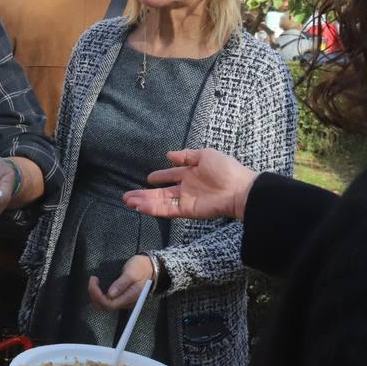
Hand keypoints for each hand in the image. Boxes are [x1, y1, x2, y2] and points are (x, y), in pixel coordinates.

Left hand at [89, 254, 152, 309]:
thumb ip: (121, 284)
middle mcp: (126, 302)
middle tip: (92, 280)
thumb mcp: (131, 273)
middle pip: (105, 306)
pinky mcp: (121, 298)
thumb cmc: (141, 268)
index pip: (110, 304)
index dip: (98, 296)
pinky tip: (98, 287)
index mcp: (130, 297)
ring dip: (96, 296)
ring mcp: (123, 301)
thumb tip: (110, 294)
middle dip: (95, 295)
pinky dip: (99, 295)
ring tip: (94, 282)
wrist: (150, 267)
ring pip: (105, 305)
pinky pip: (107, 301)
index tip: (94, 282)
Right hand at [122, 148, 257, 221]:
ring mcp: (185, 200)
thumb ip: (187, 156)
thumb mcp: (206, 155)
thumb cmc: (226, 169)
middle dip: (144, 194)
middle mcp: (185, 188)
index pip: (171, 176)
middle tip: (127, 196)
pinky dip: (153, 209)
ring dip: (144, 202)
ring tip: (128, 201)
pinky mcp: (186, 210)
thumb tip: (169, 155)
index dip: (160, 177)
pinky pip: (167, 210)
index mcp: (190, 174)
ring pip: (160, 202)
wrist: (239, 189)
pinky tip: (140, 207)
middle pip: (160, 192)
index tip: (148, 178)